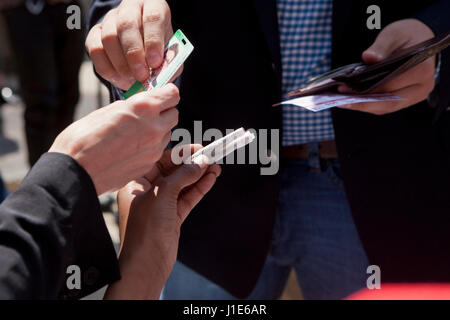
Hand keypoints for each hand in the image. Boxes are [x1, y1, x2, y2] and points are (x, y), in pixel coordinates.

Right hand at [49, 84, 179, 194]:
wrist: (76, 171)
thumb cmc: (83, 138)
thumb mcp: (107, 110)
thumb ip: (130, 106)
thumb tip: (140, 104)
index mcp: (144, 107)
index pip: (173, 94)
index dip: (166, 94)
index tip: (159, 95)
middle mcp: (155, 127)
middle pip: (174, 114)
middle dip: (163, 112)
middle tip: (146, 114)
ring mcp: (154, 148)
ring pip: (167, 133)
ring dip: (157, 130)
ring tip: (135, 134)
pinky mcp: (150, 164)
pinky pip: (157, 150)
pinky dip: (149, 147)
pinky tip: (130, 149)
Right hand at [85, 0, 179, 89]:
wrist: (143, 49)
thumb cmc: (159, 49)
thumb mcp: (170, 54)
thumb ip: (168, 63)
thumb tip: (160, 76)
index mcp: (154, 7)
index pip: (152, 17)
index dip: (153, 41)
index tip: (155, 62)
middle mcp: (130, 9)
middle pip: (126, 25)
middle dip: (133, 54)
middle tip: (141, 76)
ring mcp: (110, 19)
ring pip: (108, 37)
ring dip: (120, 64)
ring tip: (131, 80)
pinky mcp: (95, 34)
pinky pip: (95, 50)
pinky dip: (107, 68)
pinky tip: (119, 79)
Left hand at [104, 146, 220, 298]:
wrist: (146, 263)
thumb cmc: (145, 227)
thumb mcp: (163, 194)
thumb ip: (183, 176)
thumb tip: (201, 161)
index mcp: (136, 183)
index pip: (159, 161)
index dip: (179, 153)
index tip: (198, 148)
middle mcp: (148, 192)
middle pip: (173, 172)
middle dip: (192, 164)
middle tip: (211, 156)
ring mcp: (161, 205)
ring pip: (183, 185)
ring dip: (199, 175)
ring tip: (216, 166)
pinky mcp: (173, 217)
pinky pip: (188, 198)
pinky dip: (200, 188)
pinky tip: (211, 179)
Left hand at [338, 19, 435, 114]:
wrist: (419, 39)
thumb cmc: (406, 35)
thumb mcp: (393, 34)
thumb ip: (381, 46)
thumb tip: (368, 58)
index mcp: (422, 69)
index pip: (390, 85)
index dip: (366, 89)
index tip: (344, 88)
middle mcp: (422, 87)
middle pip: (388, 101)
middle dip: (361, 101)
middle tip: (338, 98)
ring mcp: (416, 96)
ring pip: (385, 107)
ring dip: (363, 105)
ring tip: (341, 101)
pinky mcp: (407, 99)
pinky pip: (385, 106)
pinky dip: (368, 104)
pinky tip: (351, 100)